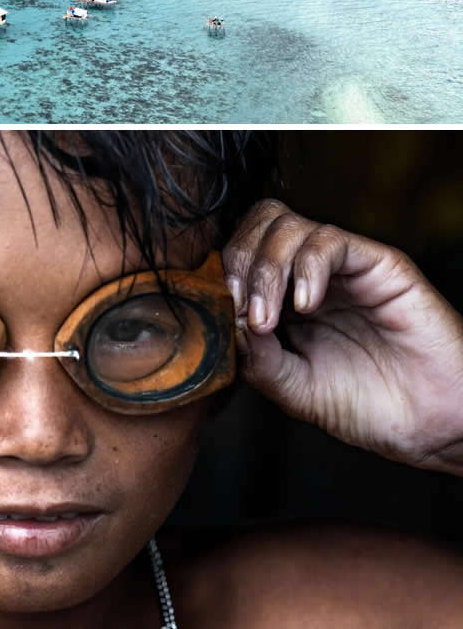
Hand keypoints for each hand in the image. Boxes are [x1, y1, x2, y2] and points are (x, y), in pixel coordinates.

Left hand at [222, 199, 462, 474]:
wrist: (432, 427)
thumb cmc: (370, 407)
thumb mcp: (296, 390)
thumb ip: (259, 360)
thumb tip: (226, 322)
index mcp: (287, 297)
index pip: (243, 252)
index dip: (224, 275)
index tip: (219, 314)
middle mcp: (313, 274)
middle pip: (260, 226)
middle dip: (240, 262)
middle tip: (243, 310)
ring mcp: (345, 266)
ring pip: (288, 226)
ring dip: (267, 270)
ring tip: (269, 319)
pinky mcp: (379, 264)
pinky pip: (330, 240)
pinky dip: (307, 267)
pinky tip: (306, 306)